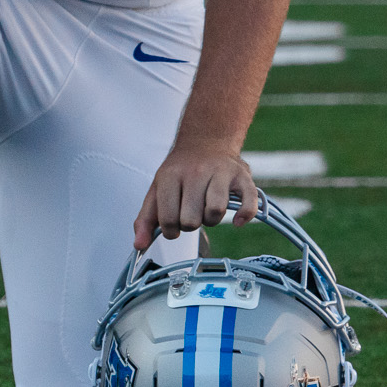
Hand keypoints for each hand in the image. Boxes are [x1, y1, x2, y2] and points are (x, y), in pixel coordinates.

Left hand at [134, 142, 258, 250]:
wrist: (206, 141)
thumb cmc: (180, 171)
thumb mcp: (157, 190)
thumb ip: (145, 219)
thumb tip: (139, 246)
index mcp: (171, 176)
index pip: (168, 219)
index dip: (170, 230)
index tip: (174, 223)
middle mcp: (196, 172)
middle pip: (191, 220)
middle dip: (191, 224)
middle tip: (191, 213)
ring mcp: (221, 173)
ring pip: (215, 213)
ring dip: (211, 220)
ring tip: (207, 209)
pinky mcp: (242, 177)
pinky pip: (248, 204)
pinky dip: (243, 216)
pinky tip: (236, 220)